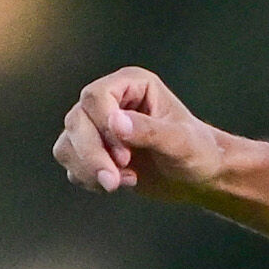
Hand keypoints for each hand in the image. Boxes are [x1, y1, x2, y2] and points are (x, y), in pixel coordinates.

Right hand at [53, 66, 231, 196]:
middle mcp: (110, 100)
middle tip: (113, 182)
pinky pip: (71, 162)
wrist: (199, 177)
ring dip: (89, 168)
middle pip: (76, 121)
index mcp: (132, 84)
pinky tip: (119, 184)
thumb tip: (115, 123)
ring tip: (124, 182)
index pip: (95, 97)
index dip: (103, 127)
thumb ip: (150, 131)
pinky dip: (88, 178)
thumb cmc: (198, 153)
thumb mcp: (181, 143)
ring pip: (68, 143)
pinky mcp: (93, 149)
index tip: (125, 156)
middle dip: (92, 155)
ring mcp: (97, 125)